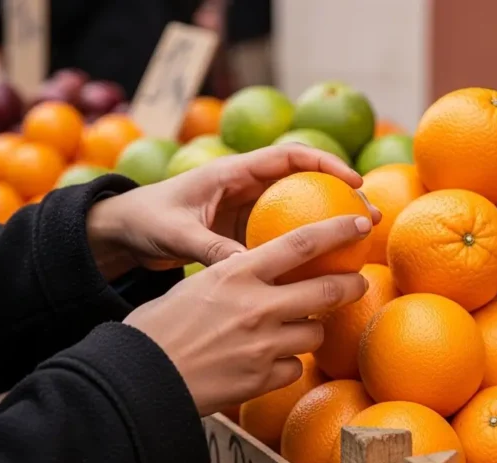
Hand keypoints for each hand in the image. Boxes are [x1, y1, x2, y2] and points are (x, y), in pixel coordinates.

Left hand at [85, 144, 378, 280]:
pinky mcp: (243, 232)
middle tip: (371, 216)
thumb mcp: (176, 233)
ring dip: (328, 224)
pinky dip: (304, 248)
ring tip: (361, 243)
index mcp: (232, 171)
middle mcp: (246, 186)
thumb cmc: (147, 221)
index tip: (353, 182)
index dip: (325, 164)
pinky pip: (282, 236)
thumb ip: (209, 247)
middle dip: (340, 194)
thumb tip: (244, 268)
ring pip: (297, 210)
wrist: (125, 233)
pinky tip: (325, 271)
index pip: (288, 156)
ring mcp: (247, 209)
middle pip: (304, 181)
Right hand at [124, 214, 372, 415]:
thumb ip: (231, 277)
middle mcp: (257, 306)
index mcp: (237, 273)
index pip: (301, 244)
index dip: (338, 231)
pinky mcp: (262, 380)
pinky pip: (294, 368)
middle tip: (358, 283)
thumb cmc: (157, 328)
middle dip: (350, 285)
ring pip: (313, 333)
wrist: (139, 378)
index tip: (361, 225)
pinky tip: (264, 365)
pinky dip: (285, 366)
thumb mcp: (194, 287)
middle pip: (325, 290)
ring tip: (292, 331)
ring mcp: (263, 345)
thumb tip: (255, 270)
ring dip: (309, 331)